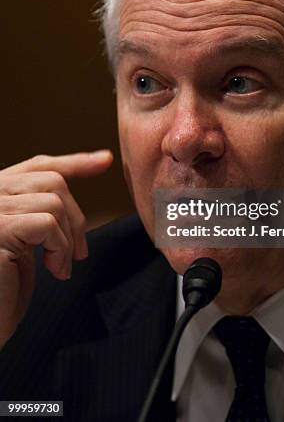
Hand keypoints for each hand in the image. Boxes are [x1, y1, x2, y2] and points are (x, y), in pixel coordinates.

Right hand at [0, 150, 112, 347]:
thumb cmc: (4, 292)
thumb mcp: (30, 241)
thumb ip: (47, 209)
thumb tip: (101, 161)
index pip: (36, 166)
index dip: (73, 162)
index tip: (105, 160)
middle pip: (51, 180)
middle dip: (75, 217)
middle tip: (78, 254)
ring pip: (53, 201)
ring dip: (67, 238)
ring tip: (59, 268)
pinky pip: (47, 223)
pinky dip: (60, 247)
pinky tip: (53, 271)